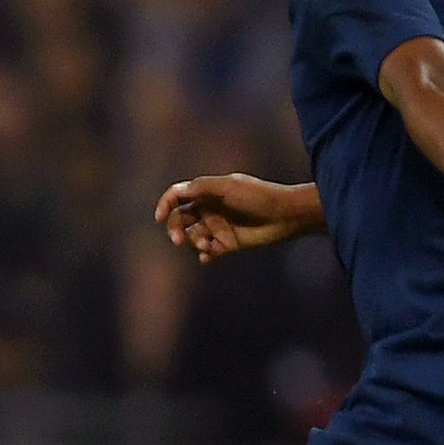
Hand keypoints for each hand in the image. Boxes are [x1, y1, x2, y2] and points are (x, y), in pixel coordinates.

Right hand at [154, 174, 317, 261]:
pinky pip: (208, 252)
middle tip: (180, 241)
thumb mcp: (228, 187)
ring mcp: (218, 226)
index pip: (178, 196)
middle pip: (181, 220)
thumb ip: (202, 187)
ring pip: (194, 237)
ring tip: (210, 246)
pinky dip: (204, 255)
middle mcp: (210, 209)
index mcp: (207, 192)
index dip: (165, 205)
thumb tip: (177, 191)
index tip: (158, 217)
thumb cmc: (258, 197)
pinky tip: (209, 257)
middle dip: (177, 230)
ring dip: (195, 242)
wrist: (285, 215)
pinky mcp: (227, 244)